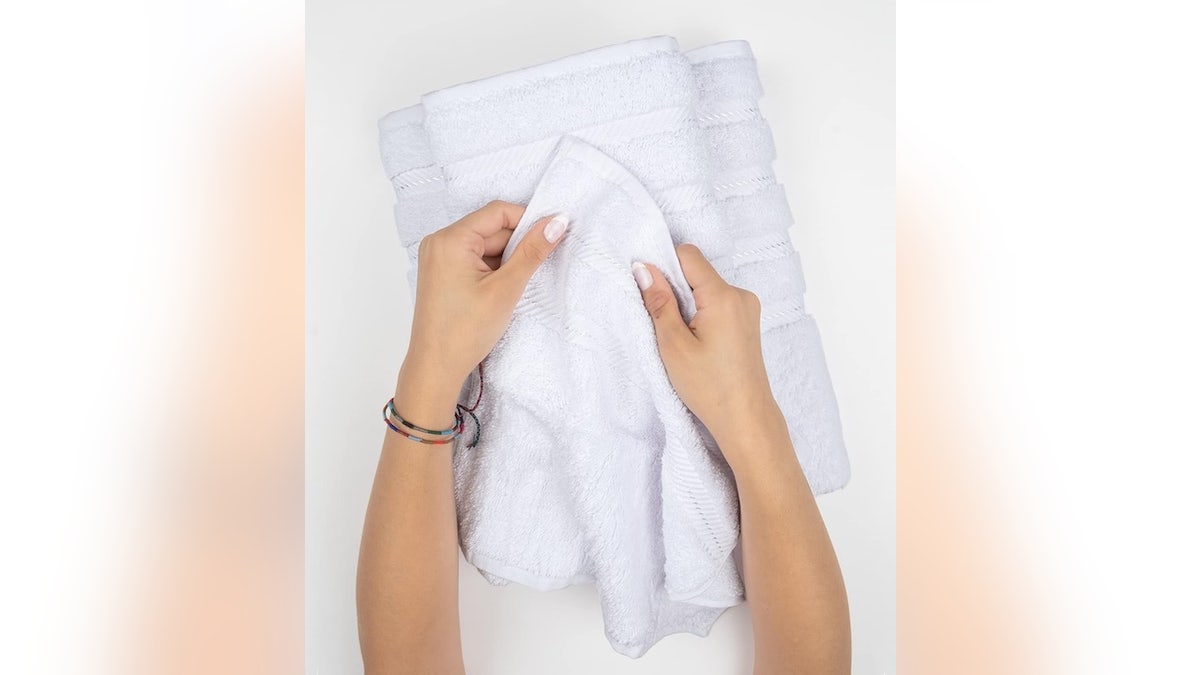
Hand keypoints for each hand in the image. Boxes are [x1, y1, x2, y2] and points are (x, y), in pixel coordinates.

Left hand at [401, 201, 567, 404]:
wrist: (436, 367)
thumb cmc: (465, 331)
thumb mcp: (506, 288)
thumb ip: (532, 251)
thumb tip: (557, 222)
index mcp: (450, 239)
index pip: (498, 212)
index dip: (528, 221)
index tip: (551, 237)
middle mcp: (440, 242)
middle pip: (492, 228)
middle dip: (517, 245)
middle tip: (534, 269)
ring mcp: (439, 258)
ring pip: (486, 245)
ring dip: (506, 260)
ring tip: (512, 287)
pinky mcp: (443, 273)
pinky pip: (475, 259)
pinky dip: (493, 269)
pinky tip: (501, 290)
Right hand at [633, 244, 782, 467]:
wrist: (745, 417)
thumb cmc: (709, 387)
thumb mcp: (673, 345)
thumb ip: (658, 302)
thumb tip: (644, 268)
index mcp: (723, 296)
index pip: (688, 255)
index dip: (665, 267)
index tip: (652, 293)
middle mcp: (741, 295)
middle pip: (698, 271)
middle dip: (676, 289)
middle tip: (668, 325)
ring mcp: (748, 308)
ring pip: (706, 288)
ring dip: (688, 304)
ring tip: (684, 339)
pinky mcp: (748, 321)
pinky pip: (718, 302)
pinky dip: (702, 314)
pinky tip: (698, 343)